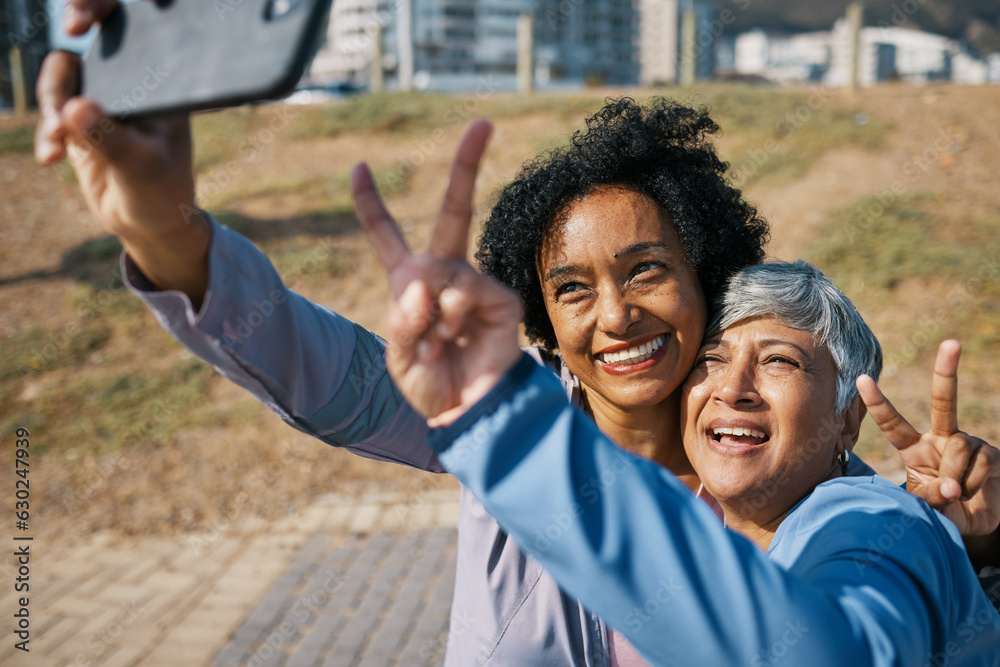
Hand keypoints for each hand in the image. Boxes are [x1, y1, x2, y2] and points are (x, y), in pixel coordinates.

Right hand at [35, 0, 208, 303]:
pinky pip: (52, 106)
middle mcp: (137, 79)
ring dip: (52, 103)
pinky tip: (51, 159)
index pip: (144, 28)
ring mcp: (108, 94)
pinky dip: (47, 130)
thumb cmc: (161, 193)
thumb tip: (75, 109)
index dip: (112, 7)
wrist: (148, 223)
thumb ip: (111, 139)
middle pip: (99, 27)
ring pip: (64, 73)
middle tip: (74, 24)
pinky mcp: (81, 115)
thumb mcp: (142, 169)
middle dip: (80, 18)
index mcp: (165, 82)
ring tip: (59, 144)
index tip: (86, 20)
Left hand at [351, 120, 522, 425]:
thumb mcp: (398, 355)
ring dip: (432, 312)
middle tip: (483, 123)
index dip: (372, 203)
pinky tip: (457, 339)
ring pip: (445, 269)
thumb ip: (403, 319)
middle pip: (454, 211)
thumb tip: (425, 283)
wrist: (466, 415)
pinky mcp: (501, 300)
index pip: (388, 236)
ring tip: (438, 343)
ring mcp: (476, 286)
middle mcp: (445, 275)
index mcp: (411, 282)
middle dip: (467, 165)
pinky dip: (452, 317)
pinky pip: (467, 291)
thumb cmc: (430, 385)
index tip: (359, 168)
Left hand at [857, 340, 999, 536]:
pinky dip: (973, 483)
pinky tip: (973, 491)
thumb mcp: (926, 505)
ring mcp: (968, 443)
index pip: (893, 423)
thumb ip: (930, 496)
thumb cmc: (941, 509)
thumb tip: (951, 486)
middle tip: (952, 342)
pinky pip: (980, 462)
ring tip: (956, 494)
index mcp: (914, 448)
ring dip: (956, 477)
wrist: (973, 522)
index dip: (878, 402)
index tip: (862, 378)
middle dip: (948, 371)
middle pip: (943, 401)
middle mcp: (941, 438)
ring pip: (959, 446)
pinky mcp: (992, 454)